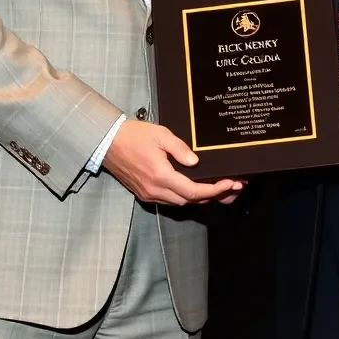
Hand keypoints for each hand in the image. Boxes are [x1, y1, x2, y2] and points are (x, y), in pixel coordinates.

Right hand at [101, 120, 243, 205]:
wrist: (107, 142)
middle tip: (231, 187)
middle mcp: (155, 190)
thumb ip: (180, 148)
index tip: (230, 183)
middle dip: (212, 196)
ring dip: (199, 198)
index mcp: (161, 175)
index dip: (215, 190)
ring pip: (180, 203)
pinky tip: (194, 189)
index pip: (194, 191)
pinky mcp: (144, 193)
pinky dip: (185, 197)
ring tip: (217, 189)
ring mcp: (149, 194)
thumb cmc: (133, 135)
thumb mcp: (160, 134)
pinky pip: (169, 200)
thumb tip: (195, 162)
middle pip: (190, 201)